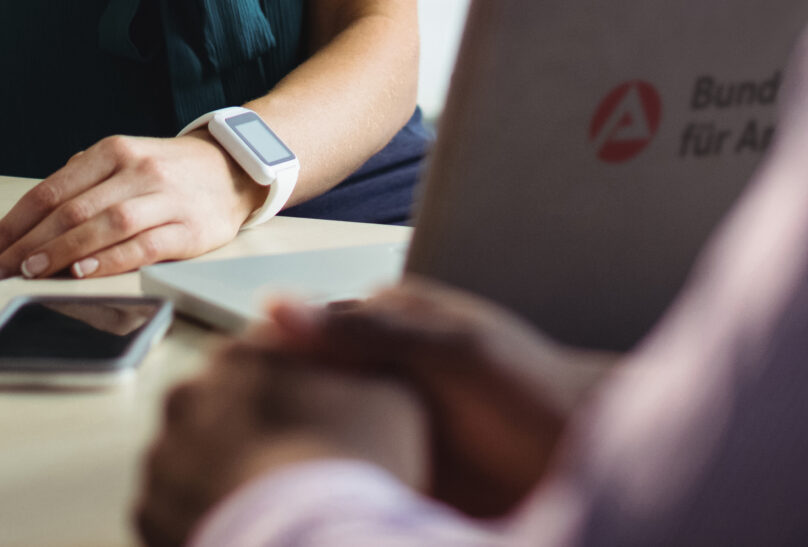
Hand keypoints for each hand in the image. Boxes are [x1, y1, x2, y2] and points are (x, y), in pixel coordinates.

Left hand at [0, 133, 265, 283]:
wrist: (234, 169)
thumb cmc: (169, 171)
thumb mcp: (124, 160)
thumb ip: (83, 181)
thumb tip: (32, 216)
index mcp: (113, 151)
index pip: (50, 190)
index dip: (12, 223)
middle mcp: (136, 171)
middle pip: (70, 210)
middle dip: (26, 243)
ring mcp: (163, 199)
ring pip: (102, 226)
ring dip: (60, 252)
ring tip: (29, 271)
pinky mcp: (187, 229)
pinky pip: (142, 246)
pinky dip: (109, 260)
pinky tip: (82, 272)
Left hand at [136, 344, 426, 546]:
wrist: (307, 542)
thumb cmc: (352, 466)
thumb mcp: (391, 394)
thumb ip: (363, 359)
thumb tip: (358, 356)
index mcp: (246, 352)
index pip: (270, 346)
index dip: (302, 378)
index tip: (324, 408)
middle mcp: (192, 392)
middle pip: (228, 398)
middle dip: (258, 421)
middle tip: (301, 459)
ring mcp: (165, 453)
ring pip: (198, 451)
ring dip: (226, 465)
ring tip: (273, 497)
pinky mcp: (150, 510)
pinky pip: (179, 504)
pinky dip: (206, 511)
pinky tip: (248, 523)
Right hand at [258, 278, 615, 516]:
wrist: (587, 456)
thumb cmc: (532, 391)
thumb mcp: (452, 351)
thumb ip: (371, 330)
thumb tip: (279, 306)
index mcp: (391, 319)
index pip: (304, 331)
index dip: (259, 358)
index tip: (220, 387)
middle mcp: (383, 366)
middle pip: (306, 384)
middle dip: (269, 411)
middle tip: (228, 445)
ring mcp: (390, 417)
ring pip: (322, 432)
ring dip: (295, 452)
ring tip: (256, 479)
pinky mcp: (400, 465)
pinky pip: (349, 472)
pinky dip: (327, 485)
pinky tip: (305, 502)